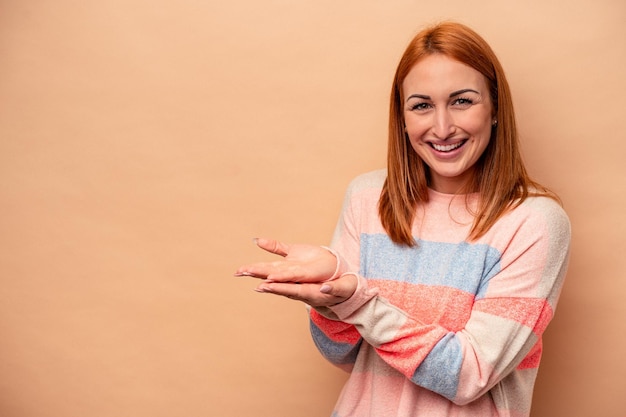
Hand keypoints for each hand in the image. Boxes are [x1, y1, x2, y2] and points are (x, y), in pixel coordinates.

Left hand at [234, 238, 357, 306]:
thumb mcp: (344, 288)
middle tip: (247, 280)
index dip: (279, 288)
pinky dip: (268, 274)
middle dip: (264, 285)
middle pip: (280, 288)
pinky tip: (255, 270)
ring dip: (261, 278)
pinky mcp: (297, 282)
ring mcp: (298, 287)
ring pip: (278, 282)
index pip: (293, 291)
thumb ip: (335, 288)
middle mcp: (302, 292)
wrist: (344, 294)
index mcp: (313, 294)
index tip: (265, 286)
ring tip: (245, 272)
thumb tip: (325, 287)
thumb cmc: (346, 290)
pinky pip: (281, 278)